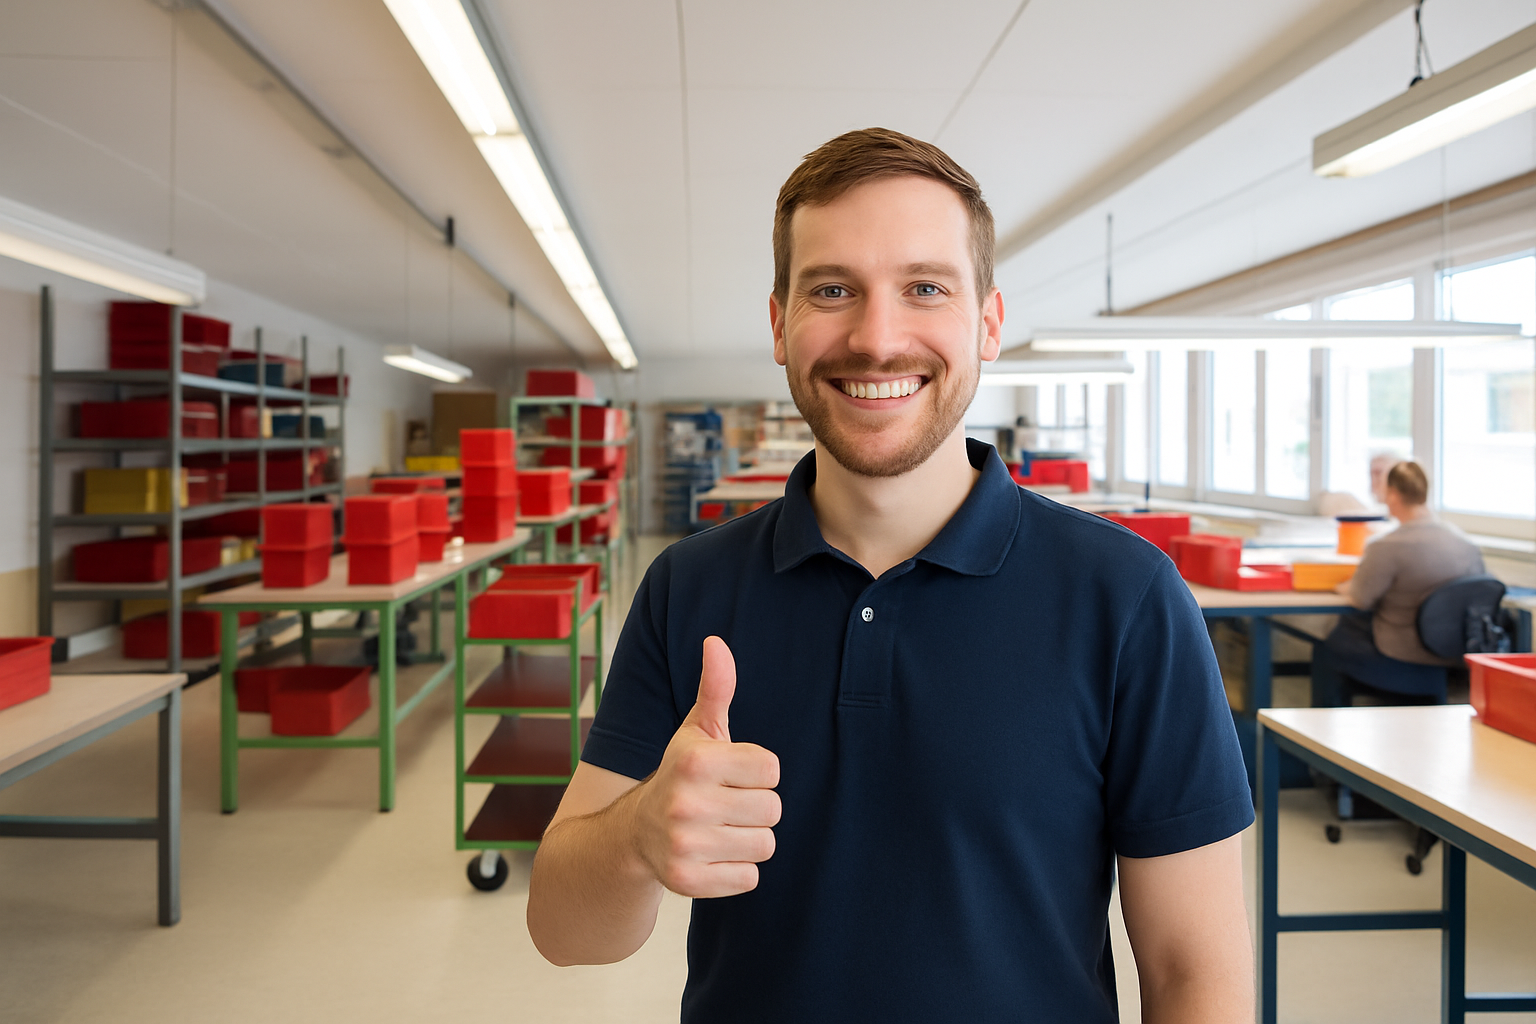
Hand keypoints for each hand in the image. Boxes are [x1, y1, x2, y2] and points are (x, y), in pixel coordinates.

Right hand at [629, 636, 780, 897]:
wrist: (636, 834)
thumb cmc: (681, 775)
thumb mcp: (697, 730)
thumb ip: (716, 688)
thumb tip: (716, 643)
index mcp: (695, 762)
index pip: (772, 770)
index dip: (758, 773)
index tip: (733, 775)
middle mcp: (686, 804)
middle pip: (773, 810)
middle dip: (756, 808)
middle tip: (726, 804)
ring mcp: (685, 846)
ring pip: (764, 845)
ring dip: (749, 839)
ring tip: (720, 828)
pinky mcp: (689, 882)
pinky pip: (749, 879)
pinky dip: (737, 870)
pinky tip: (713, 855)